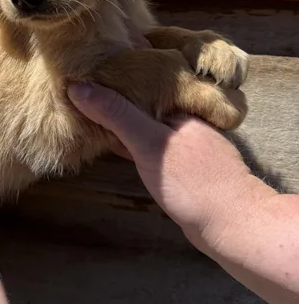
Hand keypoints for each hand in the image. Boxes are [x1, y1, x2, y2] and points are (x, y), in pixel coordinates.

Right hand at [67, 83, 255, 244]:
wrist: (231, 226)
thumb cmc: (192, 181)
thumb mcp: (148, 142)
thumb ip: (116, 114)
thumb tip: (78, 86)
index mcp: (179, 102)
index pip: (136, 82)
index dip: (108, 79)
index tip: (77, 77)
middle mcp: (182, 117)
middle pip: (138, 102)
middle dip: (111, 102)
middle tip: (73, 99)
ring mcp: (182, 142)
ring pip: (142, 126)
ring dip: (118, 125)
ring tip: (85, 119)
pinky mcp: (180, 165)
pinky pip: (147, 146)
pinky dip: (129, 145)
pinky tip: (112, 147)